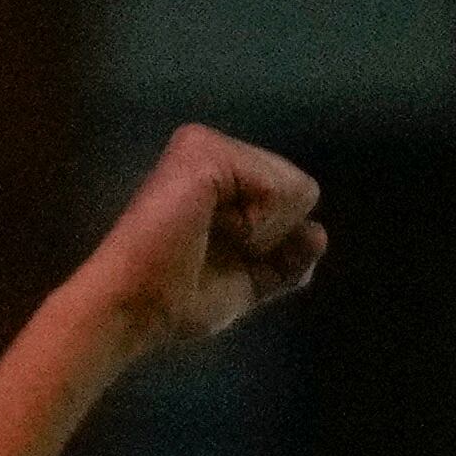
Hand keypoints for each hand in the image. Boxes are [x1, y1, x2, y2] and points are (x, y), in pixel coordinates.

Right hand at [67, 123, 327, 356]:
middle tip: (216, 250)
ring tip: (209, 239)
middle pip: (302, 189)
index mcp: (221, 176)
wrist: (136, 309)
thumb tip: (319, 234)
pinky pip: (277, 190)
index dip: (275, 244)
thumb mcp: (249, 281)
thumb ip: (287, 260)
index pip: (292, 199)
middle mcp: (213, 150)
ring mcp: (208, 146)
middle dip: (273, 237)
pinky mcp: (206, 153)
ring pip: (296, 188)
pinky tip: (212, 230)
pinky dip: (257, 226)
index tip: (225, 260)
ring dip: (264, 234)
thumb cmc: (179, 299)